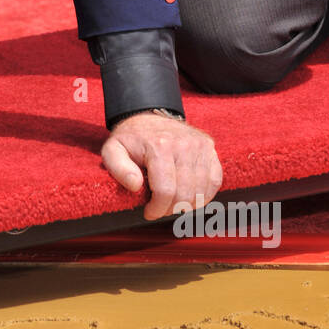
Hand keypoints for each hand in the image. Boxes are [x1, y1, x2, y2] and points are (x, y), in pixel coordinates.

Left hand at [101, 112, 222, 220]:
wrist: (147, 117)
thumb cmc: (130, 139)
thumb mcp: (113, 150)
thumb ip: (118, 169)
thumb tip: (135, 185)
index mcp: (159, 146)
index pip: (165, 191)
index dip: (157, 209)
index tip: (149, 212)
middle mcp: (184, 144)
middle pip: (185, 194)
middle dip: (171, 209)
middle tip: (160, 209)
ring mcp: (199, 145)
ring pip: (201, 191)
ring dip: (187, 205)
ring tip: (172, 203)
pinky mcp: (209, 148)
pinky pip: (215, 181)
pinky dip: (204, 195)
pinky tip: (190, 197)